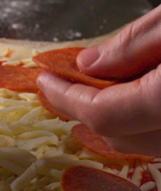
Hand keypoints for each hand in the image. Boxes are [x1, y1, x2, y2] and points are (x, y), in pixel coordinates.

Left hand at [37, 5, 160, 155]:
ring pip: (143, 143)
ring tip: (108, 80)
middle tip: (69, 80)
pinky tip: (142, 90)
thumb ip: (131, 47)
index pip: (102, 114)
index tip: (45, 80)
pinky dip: (145, 120)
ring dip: (118, 116)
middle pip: (120, 136)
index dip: (66, 98)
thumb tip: (87, 65)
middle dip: (88, 107)